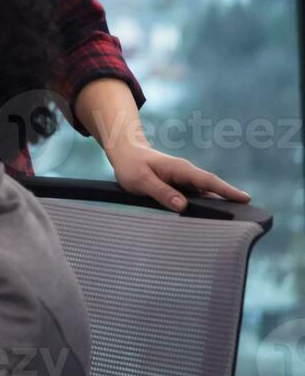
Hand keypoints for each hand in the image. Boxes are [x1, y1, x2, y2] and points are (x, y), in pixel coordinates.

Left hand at [105, 141, 249, 211]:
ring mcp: (186, 181)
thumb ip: (161, 192)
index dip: (226, 190)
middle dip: (230, 201)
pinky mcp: (182, 188)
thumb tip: (182, 205)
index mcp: (180, 169)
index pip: (207, 181)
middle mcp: (187, 174)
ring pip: (206, 196)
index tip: (245, 198)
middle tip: (249, 216)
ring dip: (219, 206)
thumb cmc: (132, 166)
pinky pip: (197, 199)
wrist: (126, 153)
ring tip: (237, 223)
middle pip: (212, 190)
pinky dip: (206, 207)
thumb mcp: (141, 180)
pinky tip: (214, 220)